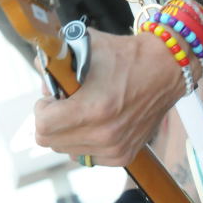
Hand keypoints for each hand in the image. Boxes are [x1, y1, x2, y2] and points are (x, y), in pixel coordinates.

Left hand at [34, 28, 189, 165]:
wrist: (164, 68)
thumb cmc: (123, 54)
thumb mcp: (85, 46)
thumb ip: (55, 58)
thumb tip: (38, 68)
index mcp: (92, 109)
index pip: (43, 126)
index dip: (41, 108)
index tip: (52, 96)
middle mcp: (104, 135)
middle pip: (50, 141)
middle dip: (50, 119)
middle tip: (63, 101)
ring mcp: (115, 149)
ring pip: (67, 150)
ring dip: (66, 132)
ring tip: (80, 109)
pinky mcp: (124, 156)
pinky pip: (87, 156)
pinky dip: (83, 141)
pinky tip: (93, 121)